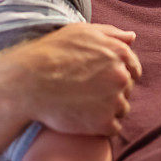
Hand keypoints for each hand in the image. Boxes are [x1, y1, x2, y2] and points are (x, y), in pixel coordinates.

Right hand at [2, 23, 141, 135]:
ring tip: (83, 107)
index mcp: (119, 53)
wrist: (27, 83)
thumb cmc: (51, 53)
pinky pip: (113, 128)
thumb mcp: (81, 33)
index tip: (99, 80)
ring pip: (122, 109)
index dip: (116, 75)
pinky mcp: (104, 123)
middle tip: (86, 93)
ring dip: (108, 110)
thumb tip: (132, 38)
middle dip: (112, 92)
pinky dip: (101, 127)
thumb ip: (111, 34)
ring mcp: (114, 100)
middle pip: (127, 90)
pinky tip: (84, 121)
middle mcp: (121, 76)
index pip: (133, 69)